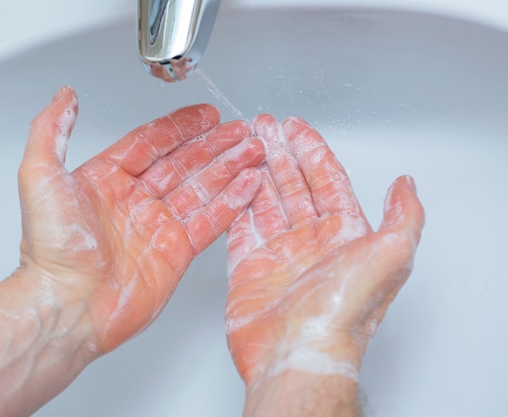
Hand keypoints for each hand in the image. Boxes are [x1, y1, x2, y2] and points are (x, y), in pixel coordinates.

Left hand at [16, 87, 264, 354]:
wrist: (68, 305)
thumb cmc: (52, 249)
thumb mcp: (39, 176)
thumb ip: (51, 131)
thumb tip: (64, 97)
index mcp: (107, 180)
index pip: (151, 143)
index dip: (180, 127)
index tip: (206, 114)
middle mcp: (135, 201)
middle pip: (183, 163)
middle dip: (214, 145)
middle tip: (241, 130)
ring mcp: (158, 226)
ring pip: (202, 188)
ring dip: (230, 168)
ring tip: (254, 150)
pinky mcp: (176, 252)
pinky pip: (210, 220)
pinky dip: (232, 202)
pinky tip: (250, 184)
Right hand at [225, 115, 424, 388]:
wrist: (298, 350)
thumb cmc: (344, 311)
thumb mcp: (392, 255)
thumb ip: (403, 216)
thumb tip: (406, 185)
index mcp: (344, 235)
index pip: (327, 180)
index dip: (312, 150)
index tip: (297, 127)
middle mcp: (312, 241)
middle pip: (294, 184)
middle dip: (280, 152)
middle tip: (265, 126)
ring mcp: (279, 253)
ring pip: (267, 199)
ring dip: (258, 170)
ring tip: (246, 143)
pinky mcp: (249, 266)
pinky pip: (242, 225)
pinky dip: (238, 201)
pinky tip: (235, 180)